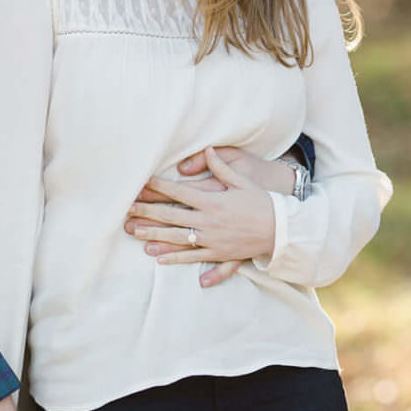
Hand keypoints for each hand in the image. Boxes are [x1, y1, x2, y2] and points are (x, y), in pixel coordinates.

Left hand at [125, 147, 278, 283]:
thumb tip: (207, 150)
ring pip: (177, 237)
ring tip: (136, 233)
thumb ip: (221, 167)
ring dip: (154, 235)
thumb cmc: (264, 201)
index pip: (179, 192)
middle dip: (147, 211)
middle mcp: (209, 221)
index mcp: (213, 200)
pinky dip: (177, 258)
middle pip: (171, 215)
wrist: (283, 228)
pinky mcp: (219, 253)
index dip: (158, 187)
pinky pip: (194, 257)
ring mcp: (212, 239)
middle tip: (126, 210)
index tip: (140, 184)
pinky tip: (160, 259)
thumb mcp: (243, 180)